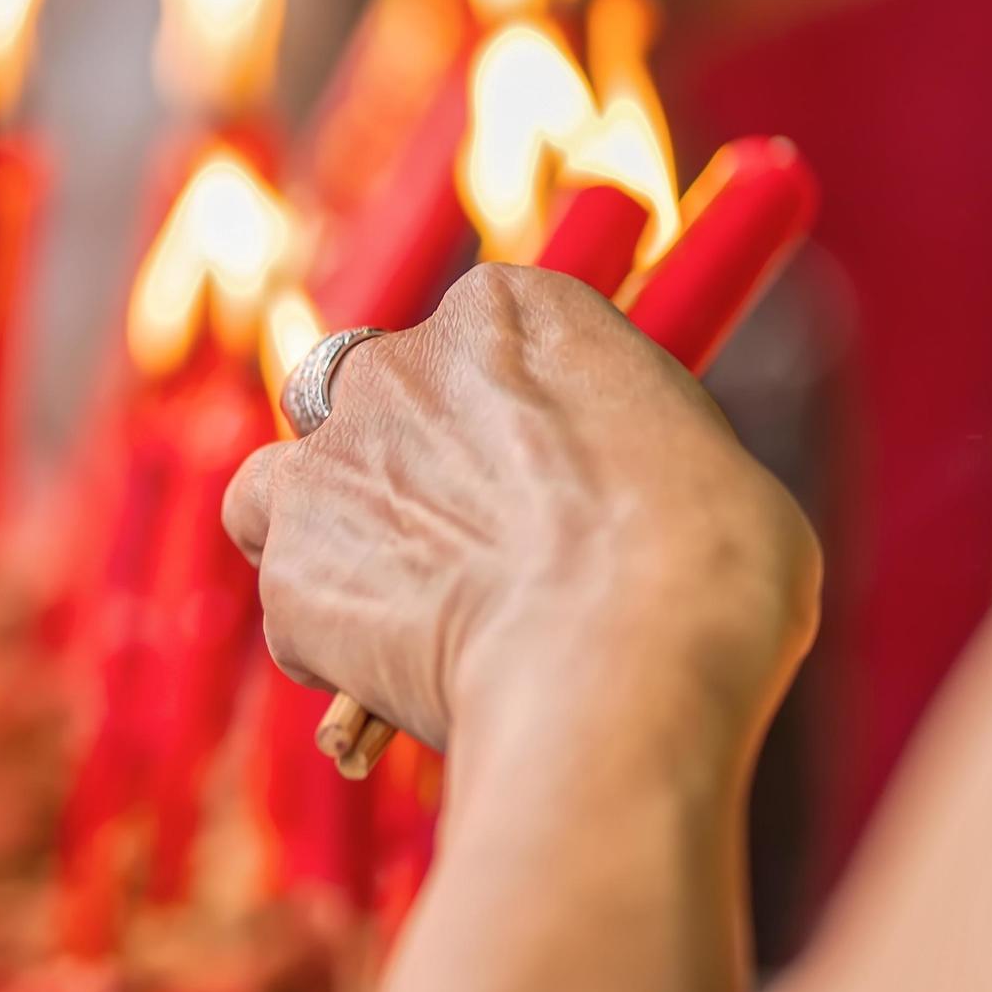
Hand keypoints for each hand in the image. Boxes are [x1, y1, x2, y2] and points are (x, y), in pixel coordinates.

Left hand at [222, 266, 818, 755]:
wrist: (626, 662)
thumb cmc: (706, 567)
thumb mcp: (698, 457)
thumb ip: (613, 449)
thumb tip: (609, 497)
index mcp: (510, 311)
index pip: (470, 339)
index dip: (492, 417)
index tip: (526, 477)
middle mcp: (399, 362)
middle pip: (367, 401)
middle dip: (397, 467)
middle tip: (461, 553)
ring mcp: (332, 458)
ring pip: (286, 485)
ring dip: (327, 536)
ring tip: (400, 611)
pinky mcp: (292, 561)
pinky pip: (290, 599)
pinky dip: (326, 638)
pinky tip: (397, 681)